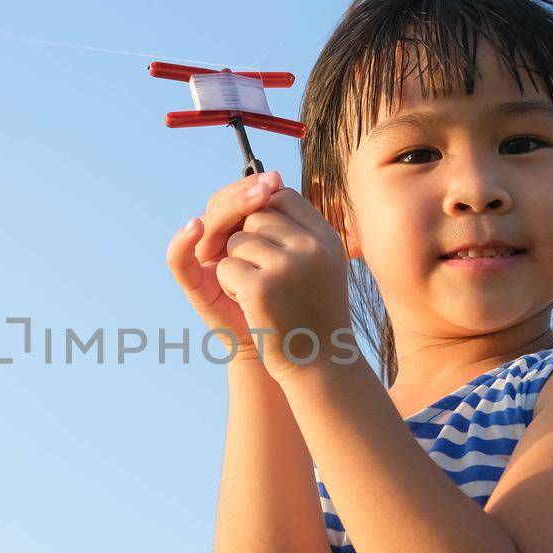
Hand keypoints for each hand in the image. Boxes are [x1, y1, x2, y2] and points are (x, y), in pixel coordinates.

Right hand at [165, 170, 284, 360]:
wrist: (290, 345)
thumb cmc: (297, 300)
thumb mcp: (293, 253)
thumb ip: (285, 222)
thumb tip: (280, 182)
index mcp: (241, 233)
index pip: (238, 197)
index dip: (252, 185)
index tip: (277, 179)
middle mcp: (219, 244)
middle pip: (220, 205)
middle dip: (243, 193)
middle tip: (268, 185)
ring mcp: (204, 263)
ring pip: (206, 223)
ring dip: (228, 208)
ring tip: (255, 198)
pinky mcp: (194, 284)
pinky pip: (178, 259)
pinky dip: (182, 241)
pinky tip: (195, 227)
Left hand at [218, 181, 354, 381]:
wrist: (317, 366)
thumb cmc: (310, 313)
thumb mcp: (315, 264)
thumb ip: (295, 228)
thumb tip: (269, 185)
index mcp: (326, 237)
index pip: (283, 197)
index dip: (264, 213)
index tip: (267, 243)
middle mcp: (311, 246)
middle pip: (255, 214)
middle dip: (247, 241)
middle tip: (268, 277)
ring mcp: (286, 266)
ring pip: (236, 240)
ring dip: (238, 266)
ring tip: (264, 295)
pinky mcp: (261, 288)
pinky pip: (225, 266)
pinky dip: (230, 287)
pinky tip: (253, 306)